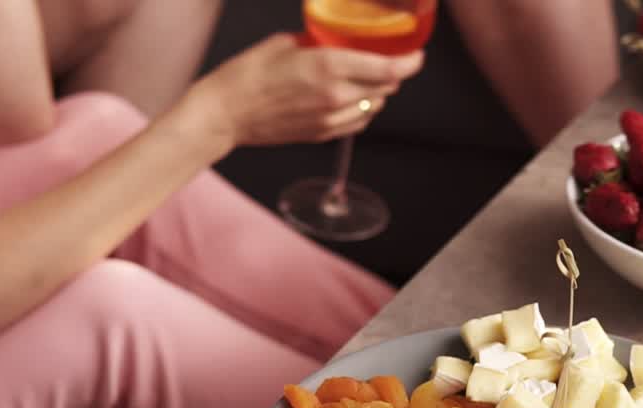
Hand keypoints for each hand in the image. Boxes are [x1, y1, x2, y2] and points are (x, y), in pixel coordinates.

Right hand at [190, 33, 423, 147]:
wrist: (226, 112)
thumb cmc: (249, 73)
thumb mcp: (287, 42)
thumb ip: (320, 42)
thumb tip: (338, 38)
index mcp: (329, 67)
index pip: (388, 69)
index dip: (410, 62)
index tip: (416, 55)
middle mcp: (336, 95)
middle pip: (386, 88)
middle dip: (393, 74)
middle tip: (390, 61)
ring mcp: (331, 119)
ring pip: (374, 107)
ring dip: (378, 92)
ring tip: (368, 78)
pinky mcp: (323, 134)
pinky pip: (359, 123)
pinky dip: (364, 110)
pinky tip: (354, 99)